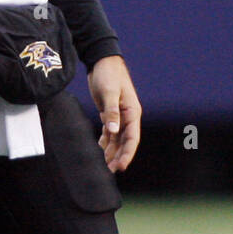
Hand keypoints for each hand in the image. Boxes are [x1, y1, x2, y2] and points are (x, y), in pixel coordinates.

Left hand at [88, 54, 140, 171]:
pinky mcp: (109, 114)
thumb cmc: (108, 75)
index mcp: (132, 112)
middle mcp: (128, 116)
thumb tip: (113, 131)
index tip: (121, 166)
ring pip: (117, 139)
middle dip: (119, 157)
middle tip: (110, 172)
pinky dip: (105, 142)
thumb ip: (111, 112)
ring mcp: (119, 116)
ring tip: (104, 167)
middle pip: (125, 142)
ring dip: (112, 152)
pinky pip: (109, 133)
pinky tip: (100, 151)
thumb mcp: (110, 93)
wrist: (102, 61)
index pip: (132, 138)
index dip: (127, 154)